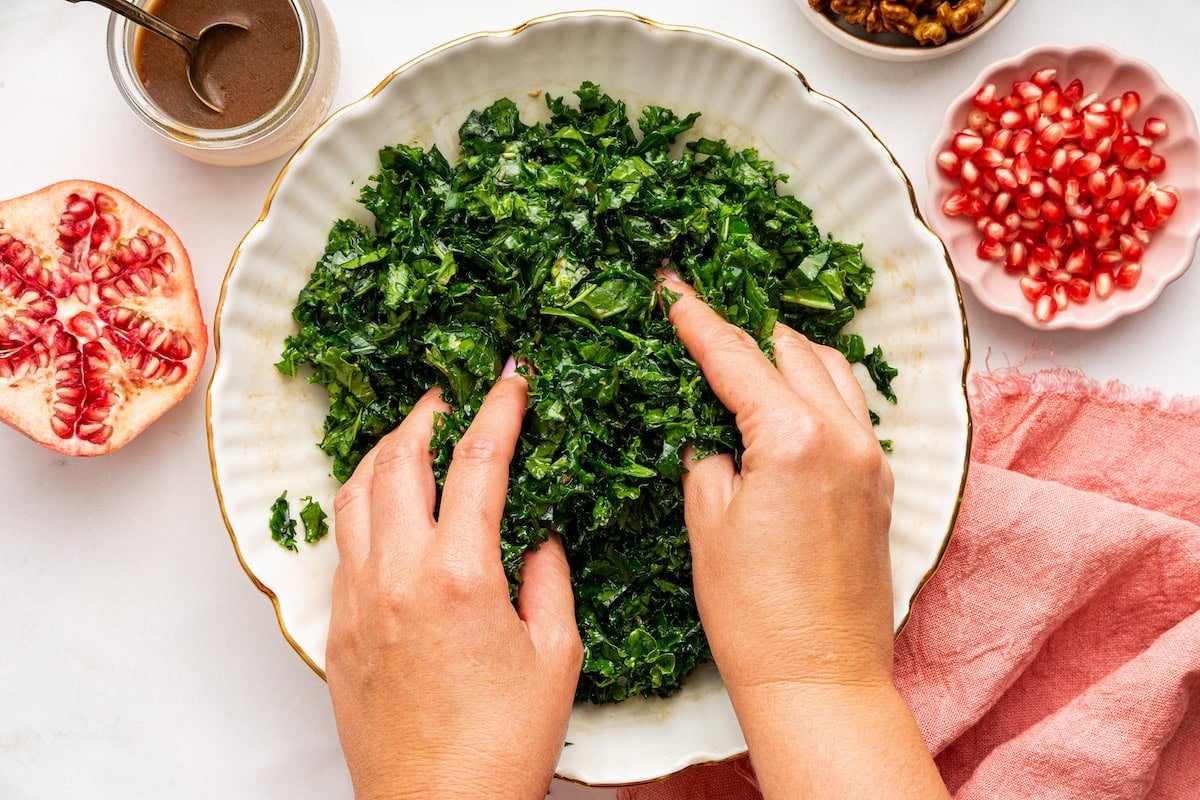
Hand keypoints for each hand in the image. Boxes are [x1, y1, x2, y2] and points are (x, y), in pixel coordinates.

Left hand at [325, 365, 582, 799]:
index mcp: (460, 575)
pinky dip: (363, 502)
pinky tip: (386, 507)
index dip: (498, 409)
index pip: (477, 461)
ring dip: (385, 451)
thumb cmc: (503, 744)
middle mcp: (397, 575)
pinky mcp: (336, 626)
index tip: (510, 379)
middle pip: (399, 459)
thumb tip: (536, 532)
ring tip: (413, 437)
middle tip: (452, 395)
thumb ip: (547, 576)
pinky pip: (342, 540)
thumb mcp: (556, 653)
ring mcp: (357, 599)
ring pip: (356, 492)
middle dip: (428, 414)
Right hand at [662, 273, 894, 692]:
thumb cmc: (753, 613)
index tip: (670, 287)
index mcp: (793, 437)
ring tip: (746, 352)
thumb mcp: (707, 522)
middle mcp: (845, 435)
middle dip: (744, 329)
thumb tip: (713, 431)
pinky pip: (853, 409)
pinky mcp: (883, 485)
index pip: (736, 357)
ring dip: (787, 353)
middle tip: (701, 318)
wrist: (819, 678)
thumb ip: (708, 455)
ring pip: (832, 371)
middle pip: (790, 349)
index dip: (696, 318)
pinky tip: (789, 398)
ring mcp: (873, 459)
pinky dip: (818, 388)